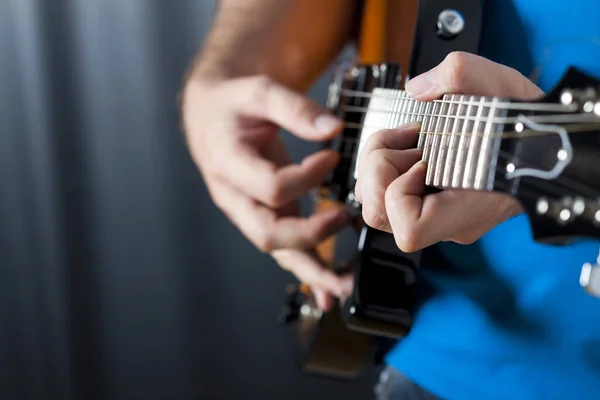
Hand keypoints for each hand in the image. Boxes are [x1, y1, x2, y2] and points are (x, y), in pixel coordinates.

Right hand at [182, 75, 352, 309]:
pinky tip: (329, 286)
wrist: (210, 117)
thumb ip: (295, 108)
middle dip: (310, 235)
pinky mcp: (262, 215)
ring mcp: (247, 211)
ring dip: (311, 270)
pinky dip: (307, 268)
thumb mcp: (259, 92)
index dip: (307, 177)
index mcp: (227, 163)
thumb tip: (333, 128)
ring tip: (344, 286)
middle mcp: (234, 196)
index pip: (271, 187)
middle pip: (268, 232)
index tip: (332, 158)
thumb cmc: (233, 104)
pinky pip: (283, 248)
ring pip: (276, 250)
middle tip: (346, 220)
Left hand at [355, 52, 543, 251]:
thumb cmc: (527, 123)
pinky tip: (414, 145)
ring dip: (381, 165)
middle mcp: (449, 223)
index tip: (424, 159)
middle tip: (407, 141)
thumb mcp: (498, 84)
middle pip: (380, 215)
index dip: (401, 192)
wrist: (546, 141)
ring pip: (378, 205)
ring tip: (409, 139)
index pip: (410, 229)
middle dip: (378, 169)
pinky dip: (391, 166)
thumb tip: (417, 89)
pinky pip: (390, 194)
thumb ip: (456, 75)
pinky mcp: (431, 204)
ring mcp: (439, 216)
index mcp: (467, 210)